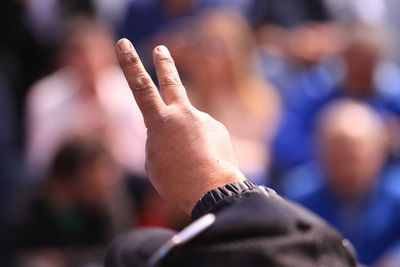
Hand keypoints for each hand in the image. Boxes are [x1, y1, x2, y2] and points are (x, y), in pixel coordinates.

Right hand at [116, 39, 245, 213]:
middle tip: (161, 48)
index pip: (140, 87)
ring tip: (191, 166)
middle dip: (164, 64)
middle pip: (171, 82)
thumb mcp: (155, 162)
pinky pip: (204, 139)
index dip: (130, 64)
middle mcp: (183, 114)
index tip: (124, 43)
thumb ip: (161, 140)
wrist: (213, 190)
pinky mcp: (218, 129)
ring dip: (188, 145)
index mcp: (160, 122)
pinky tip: (205, 165)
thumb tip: (177, 132)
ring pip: (189, 129)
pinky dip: (201, 151)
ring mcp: (203, 120)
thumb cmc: (177, 181)